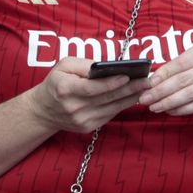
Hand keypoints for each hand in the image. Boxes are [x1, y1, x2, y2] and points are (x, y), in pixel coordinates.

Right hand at [28, 58, 147, 133]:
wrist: (43, 110)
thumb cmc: (56, 83)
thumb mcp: (63, 66)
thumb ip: (84, 64)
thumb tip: (107, 66)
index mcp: (65, 89)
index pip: (92, 88)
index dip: (111, 83)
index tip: (128, 76)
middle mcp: (74, 107)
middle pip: (107, 98)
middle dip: (130, 89)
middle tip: (148, 81)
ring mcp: (81, 120)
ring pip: (112, 108)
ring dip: (131, 98)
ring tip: (146, 88)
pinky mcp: (88, 127)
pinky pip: (110, 114)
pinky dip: (122, 105)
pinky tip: (133, 97)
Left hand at [142, 40, 192, 116]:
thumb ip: (175, 67)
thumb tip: (151, 81)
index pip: (180, 63)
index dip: (163, 74)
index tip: (148, 83)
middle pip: (182, 80)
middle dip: (160, 91)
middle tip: (145, 98)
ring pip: (188, 94)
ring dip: (168, 102)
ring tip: (154, 106)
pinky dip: (180, 109)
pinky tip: (169, 110)